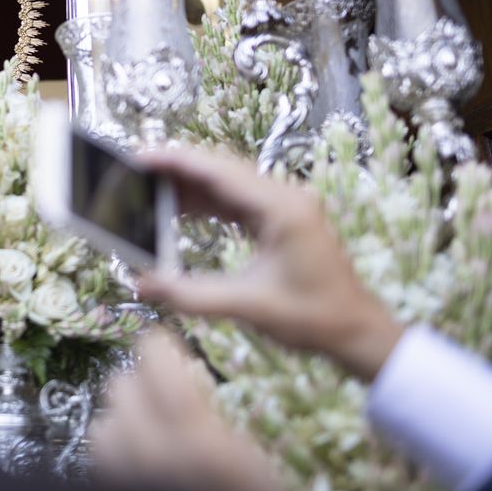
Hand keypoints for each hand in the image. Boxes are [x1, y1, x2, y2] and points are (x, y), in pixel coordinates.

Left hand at [90, 329, 286, 490]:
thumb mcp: (255, 457)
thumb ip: (218, 411)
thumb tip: (187, 368)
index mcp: (200, 441)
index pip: (152, 358)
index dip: (158, 347)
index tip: (167, 347)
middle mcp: (153, 455)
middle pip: (120, 385)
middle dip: (141, 382)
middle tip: (164, 392)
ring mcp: (126, 477)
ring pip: (104, 420)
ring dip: (123, 417)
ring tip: (150, 426)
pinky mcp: (111, 487)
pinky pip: (99, 454)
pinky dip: (114, 447)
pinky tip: (138, 455)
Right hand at [134, 148, 403, 381]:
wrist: (357, 332)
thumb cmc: (312, 319)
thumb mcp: (247, 306)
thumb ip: (191, 294)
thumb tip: (141, 283)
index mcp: (281, 208)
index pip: (217, 170)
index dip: (174, 161)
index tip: (138, 158)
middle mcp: (284, 197)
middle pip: (220, 167)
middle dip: (176, 168)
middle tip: (133, 172)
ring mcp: (285, 206)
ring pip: (227, 181)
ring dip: (189, 184)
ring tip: (147, 190)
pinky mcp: (282, 219)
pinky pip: (237, 199)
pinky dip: (207, 201)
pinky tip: (180, 209)